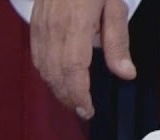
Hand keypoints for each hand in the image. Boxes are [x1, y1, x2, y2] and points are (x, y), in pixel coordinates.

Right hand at [29, 0, 136, 118]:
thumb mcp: (115, 6)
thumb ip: (118, 42)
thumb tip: (125, 73)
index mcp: (75, 25)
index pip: (74, 71)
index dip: (80, 96)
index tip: (89, 109)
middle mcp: (54, 29)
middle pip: (56, 76)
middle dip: (69, 98)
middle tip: (83, 109)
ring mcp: (41, 28)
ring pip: (43, 69)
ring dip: (57, 89)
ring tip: (72, 98)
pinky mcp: (34, 26)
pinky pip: (36, 57)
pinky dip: (46, 73)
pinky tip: (57, 78)